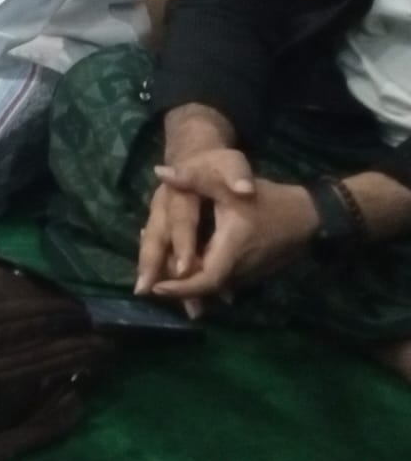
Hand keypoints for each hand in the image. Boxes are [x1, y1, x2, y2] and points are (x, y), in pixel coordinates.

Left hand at [146, 160, 316, 308]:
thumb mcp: (228, 188)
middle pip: (205, 287)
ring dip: (190, 284)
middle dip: (179, 288)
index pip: (204, 281)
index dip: (181, 288)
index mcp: (231, 251)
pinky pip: (224, 281)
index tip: (157, 288)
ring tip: (162, 275)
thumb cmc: (267, 201)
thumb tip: (159, 172)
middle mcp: (239, 269)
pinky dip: (204, 276)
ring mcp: (247, 274)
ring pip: (214, 286)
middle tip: (151, 284)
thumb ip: (194, 180)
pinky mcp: (252, 273)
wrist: (309, 216)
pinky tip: (186, 265)